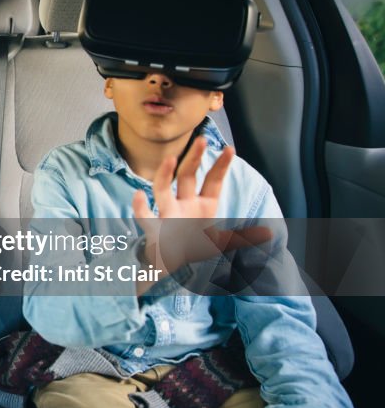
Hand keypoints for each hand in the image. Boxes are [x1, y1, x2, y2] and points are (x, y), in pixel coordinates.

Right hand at [132, 137, 270, 273]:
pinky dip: (140, 208)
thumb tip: (270, 232)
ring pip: (163, 190)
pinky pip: (145, 217)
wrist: (172, 267)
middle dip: (194, 158)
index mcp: (202, 205)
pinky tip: (138, 196)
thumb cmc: (193, 248)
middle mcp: (184, 204)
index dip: (221, 165)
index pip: (213, 180)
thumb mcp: (222, 243)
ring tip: (170, 159)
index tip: (230, 149)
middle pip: (187, 176)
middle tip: (201, 140)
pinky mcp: (156, 230)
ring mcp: (168, 214)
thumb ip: (244, 237)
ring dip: (165, 174)